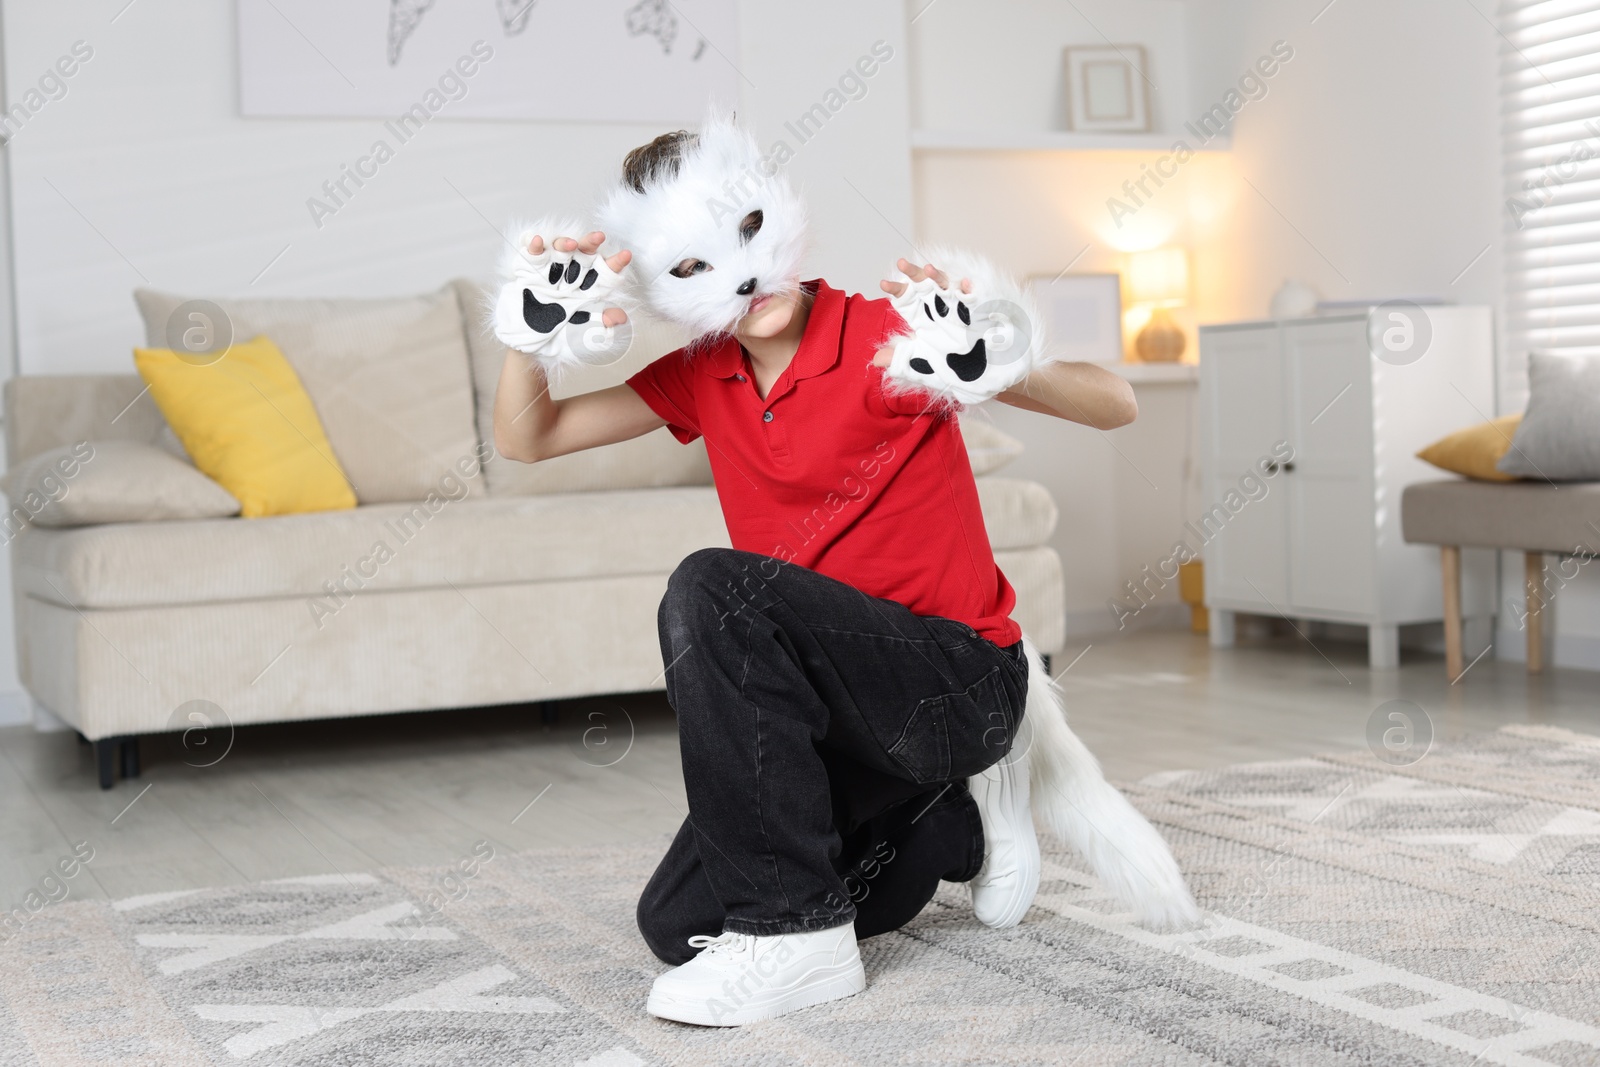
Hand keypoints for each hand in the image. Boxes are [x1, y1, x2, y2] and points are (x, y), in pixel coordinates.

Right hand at [494, 230, 633, 366]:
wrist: (529, 344)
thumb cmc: (561, 339)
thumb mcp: (583, 337)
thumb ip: (600, 327)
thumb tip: (619, 317)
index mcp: (591, 290)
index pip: (606, 273)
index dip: (616, 263)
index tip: (626, 255)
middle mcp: (574, 276)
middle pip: (584, 254)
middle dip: (591, 243)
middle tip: (599, 236)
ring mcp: (552, 271)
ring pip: (560, 250)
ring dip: (565, 243)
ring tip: (571, 244)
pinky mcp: (530, 270)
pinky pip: (533, 254)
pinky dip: (535, 246)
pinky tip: (539, 241)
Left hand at [874, 257, 1034, 405]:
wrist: (990, 380)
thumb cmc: (959, 373)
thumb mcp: (926, 368)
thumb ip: (903, 362)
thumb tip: (876, 359)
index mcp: (925, 323)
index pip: (907, 301)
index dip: (896, 290)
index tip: (883, 284)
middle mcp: (941, 313)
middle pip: (924, 287)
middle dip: (913, 274)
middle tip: (901, 263)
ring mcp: (961, 311)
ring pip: (947, 286)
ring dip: (938, 276)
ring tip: (928, 269)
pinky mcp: (981, 314)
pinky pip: (974, 298)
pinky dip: (969, 291)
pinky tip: (964, 285)